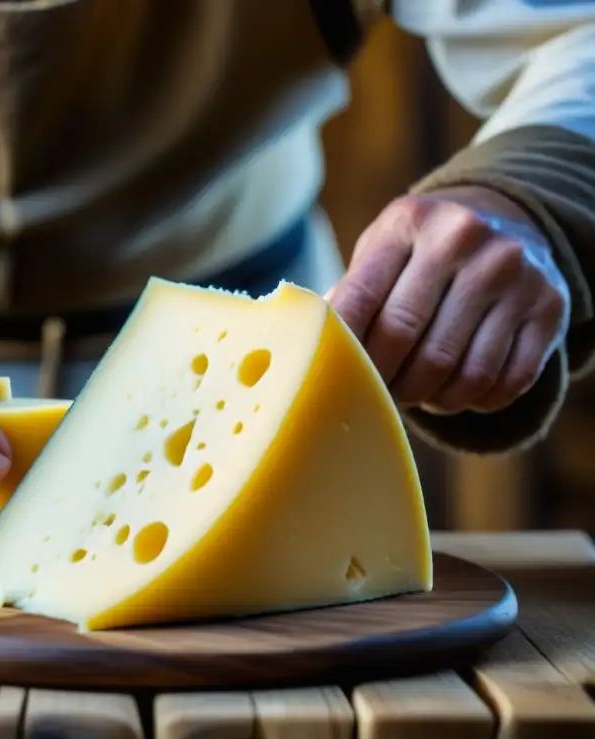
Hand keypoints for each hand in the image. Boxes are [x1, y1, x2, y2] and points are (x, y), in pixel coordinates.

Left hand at [326, 186, 570, 414]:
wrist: (505, 218)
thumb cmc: (420, 250)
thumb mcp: (381, 250)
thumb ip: (348, 295)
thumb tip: (309, 352)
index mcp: (409, 223)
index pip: (359, 301)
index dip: (341, 351)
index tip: (332, 379)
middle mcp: (465, 239)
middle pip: (405, 340)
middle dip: (382, 381)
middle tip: (374, 395)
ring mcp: (514, 272)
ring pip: (458, 372)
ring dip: (428, 399)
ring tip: (414, 394)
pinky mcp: (548, 306)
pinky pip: (504, 383)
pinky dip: (472, 402)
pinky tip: (454, 392)